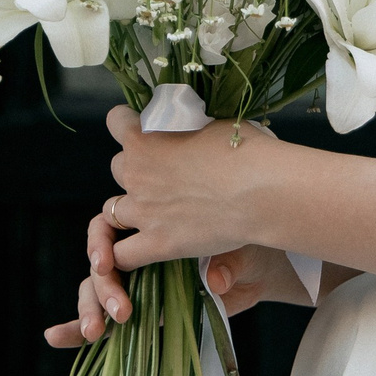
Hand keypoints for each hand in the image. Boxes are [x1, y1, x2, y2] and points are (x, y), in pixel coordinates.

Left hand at [43, 109, 306, 347]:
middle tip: (163, 174)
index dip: (129, 124)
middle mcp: (135, 172)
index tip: (145, 130)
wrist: (261, 189)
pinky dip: (124, 254)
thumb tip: (186, 124)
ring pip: (114, 209)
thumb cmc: (245, 149)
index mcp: (145, 138)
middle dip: (135, 168)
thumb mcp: (210, 122)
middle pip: (118, 166)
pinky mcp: (158, 243)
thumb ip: (186, 125)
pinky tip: (141, 249)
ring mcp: (143, 210)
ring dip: (130, 208)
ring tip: (154, 210)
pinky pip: (123, 254)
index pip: (115, 121)